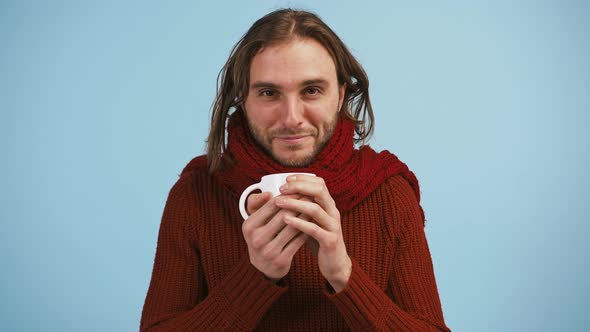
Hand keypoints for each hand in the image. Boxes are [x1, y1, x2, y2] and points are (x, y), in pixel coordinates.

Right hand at [242, 193, 309, 280]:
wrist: (263, 265)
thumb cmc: (260, 235)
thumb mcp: (253, 220)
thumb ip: (256, 202)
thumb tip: (268, 193)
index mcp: (249, 226)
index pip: (272, 204)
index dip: (288, 196)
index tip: (299, 190)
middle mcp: (257, 239)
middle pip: (284, 215)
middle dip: (299, 204)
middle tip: (311, 196)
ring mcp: (269, 251)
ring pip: (293, 228)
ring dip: (306, 216)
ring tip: (315, 208)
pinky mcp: (281, 260)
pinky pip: (298, 241)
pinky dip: (307, 230)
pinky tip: (314, 223)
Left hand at [276, 175, 351, 292]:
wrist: (335, 264)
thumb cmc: (319, 239)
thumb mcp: (312, 220)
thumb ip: (302, 208)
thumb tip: (282, 194)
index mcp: (329, 205)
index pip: (319, 183)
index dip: (303, 178)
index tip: (286, 179)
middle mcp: (333, 212)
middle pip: (319, 191)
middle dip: (298, 187)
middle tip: (281, 189)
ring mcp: (333, 226)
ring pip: (315, 209)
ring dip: (295, 204)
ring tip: (278, 202)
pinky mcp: (330, 241)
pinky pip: (314, 229)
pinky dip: (299, 223)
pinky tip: (286, 220)